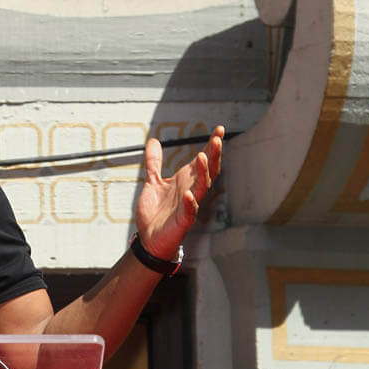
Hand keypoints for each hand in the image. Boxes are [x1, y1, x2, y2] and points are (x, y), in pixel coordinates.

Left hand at [135, 125, 223, 258]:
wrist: (150, 238)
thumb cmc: (156, 212)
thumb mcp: (152, 182)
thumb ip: (154, 163)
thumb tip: (154, 141)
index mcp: (185, 181)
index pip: (203, 161)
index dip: (211, 146)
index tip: (219, 129)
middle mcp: (191, 190)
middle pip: (208, 171)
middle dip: (213, 155)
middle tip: (218, 138)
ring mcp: (188, 205)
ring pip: (201, 188)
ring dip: (203, 173)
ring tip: (203, 157)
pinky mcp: (182, 221)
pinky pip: (189, 211)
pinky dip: (191, 203)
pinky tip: (189, 194)